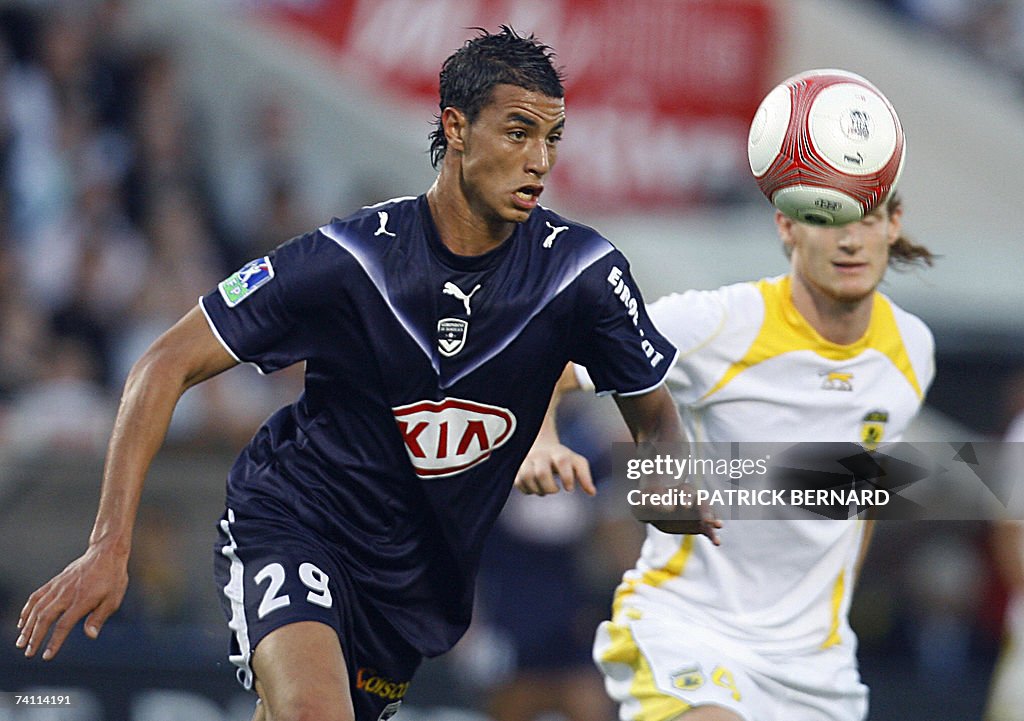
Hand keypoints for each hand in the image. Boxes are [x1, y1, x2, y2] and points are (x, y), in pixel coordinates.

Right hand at [16, 543, 128, 660]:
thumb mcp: (114, 598)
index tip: (46, 656)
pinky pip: (36, 596)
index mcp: (82, 600)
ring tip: (20, 642)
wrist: (106, 553)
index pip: (64, 625)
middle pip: (45, 618)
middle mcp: (66, 594)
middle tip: (28, 653)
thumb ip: (99, 617)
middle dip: (35, 637)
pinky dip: (27, 610)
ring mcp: (58, 586)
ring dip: (28, 627)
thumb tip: (90, 635)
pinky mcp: (55, 581)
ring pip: (37, 608)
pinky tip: (22, 622)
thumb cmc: (112, 578)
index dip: (54, 642)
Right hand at [515, 441, 595, 495]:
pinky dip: (527, 490)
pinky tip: (534, 489)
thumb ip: (585, 476)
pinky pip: (517, 481)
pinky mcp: (516, 467)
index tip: (570, 489)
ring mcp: (527, 460)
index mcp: (558, 453)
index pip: (563, 461)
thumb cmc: (562, 458)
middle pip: (542, 473)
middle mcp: (541, 455)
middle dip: (549, 487)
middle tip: (555, 490)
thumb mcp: (576, 462)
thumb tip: (592, 493)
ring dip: (537, 490)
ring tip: (544, 491)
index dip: (567, 476)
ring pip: (527, 477)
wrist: (538, 442)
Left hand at [637, 481, 722, 545]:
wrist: (653, 506)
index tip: (683, 506)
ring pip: (707, 515)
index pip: (684, 492)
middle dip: (705, 510)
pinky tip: (717, 543)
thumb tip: (667, 507)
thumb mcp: (642, 500)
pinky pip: (708, 530)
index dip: (685, 498)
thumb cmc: (646, 500)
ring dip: (713, 521)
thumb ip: (650, 502)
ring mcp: (695, 512)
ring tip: (718, 526)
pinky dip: (713, 535)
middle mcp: (690, 500)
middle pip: (701, 502)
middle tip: (707, 519)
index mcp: (677, 490)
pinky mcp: (698, 525)